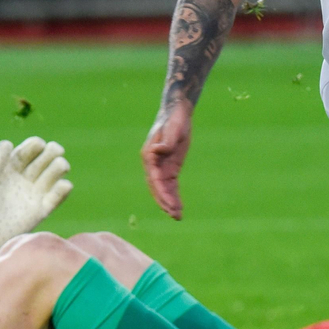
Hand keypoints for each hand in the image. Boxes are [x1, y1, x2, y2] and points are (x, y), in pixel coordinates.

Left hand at [0, 137, 72, 260]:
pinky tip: (63, 185)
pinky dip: (63, 189)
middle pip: (48, 155)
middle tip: (55, 151)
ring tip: (61, 166)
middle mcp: (29, 175)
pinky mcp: (44, 208)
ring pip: (57, 171)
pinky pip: (59, 196)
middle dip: (54, 150)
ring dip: (60, 166)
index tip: (38, 145)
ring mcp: (38, 191)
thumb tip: (9, 143)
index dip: (37, 144)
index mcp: (15, 165)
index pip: (32, 147)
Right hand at [141, 104, 191, 219]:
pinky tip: (179, 207)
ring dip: (169, 203)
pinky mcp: (170, 168)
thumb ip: (166, 141)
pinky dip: (174, 196)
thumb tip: (158, 150)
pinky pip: (171, 186)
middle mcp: (152, 163)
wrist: (178, 112)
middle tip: (175, 215)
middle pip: (156, 188)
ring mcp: (160, 167)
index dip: (162, 193)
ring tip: (178, 216)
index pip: (154, 179)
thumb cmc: (174, 119)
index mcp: (149, 155)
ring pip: (163, 190)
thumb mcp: (173, 129)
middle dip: (165, 202)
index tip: (171, 204)